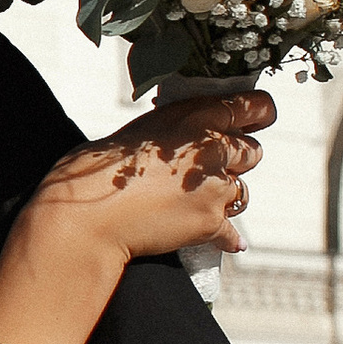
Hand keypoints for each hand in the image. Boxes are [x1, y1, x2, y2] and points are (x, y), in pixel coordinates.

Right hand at [36, 91, 272, 263]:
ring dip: (223, 196)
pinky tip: (214, 237)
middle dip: (236, 159)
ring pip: (242, 191)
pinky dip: (223, 236)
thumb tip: (176, 141)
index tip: (257, 118)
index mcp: (192, 116)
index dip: (258, 113)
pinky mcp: (210, 223)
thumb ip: (167, 133)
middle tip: (209, 168)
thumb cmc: (92, 172)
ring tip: (193, 202)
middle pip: (252, 151)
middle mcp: (211, 149)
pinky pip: (232, 232)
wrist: (84, 219)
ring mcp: (214, 188)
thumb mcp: (133, 132)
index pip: (251, 106)